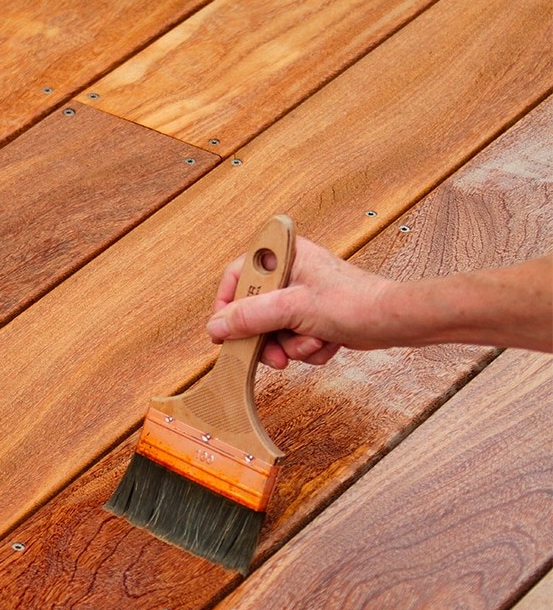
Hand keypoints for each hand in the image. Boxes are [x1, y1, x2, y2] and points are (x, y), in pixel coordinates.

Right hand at [206, 237, 393, 367]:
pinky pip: (291, 338)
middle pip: (252, 309)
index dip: (227, 304)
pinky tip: (324, 342)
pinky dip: (305, 347)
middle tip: (272, 354)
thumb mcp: (293, 308)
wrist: (393, 321)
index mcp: (283, 255)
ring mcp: (300, 296)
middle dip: (265, 337)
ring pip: (272, 329)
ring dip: (289, 345)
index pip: (237, 276)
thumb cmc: (355, 302)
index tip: (224, 331)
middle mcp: (290, 272)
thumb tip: (217, 325)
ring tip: (311, 342)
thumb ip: (251, 316)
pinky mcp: (312, 317)